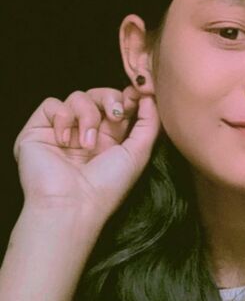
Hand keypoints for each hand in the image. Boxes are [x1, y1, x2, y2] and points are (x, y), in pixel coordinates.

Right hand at [13, 84, 161, 223]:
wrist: (71, 205)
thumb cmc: (106, 187)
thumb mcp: (138, 153)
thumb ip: (149, 122)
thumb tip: (149, 96)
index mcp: (109, 139)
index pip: (118, 104)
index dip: (127, 97)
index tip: (138, 95)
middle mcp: (85, 133)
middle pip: (99, 95)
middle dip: (110, 98)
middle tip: (115, 115)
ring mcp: (62, 131)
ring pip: (77, 96)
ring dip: (87, 115)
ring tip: (86, 145)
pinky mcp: (37, 130)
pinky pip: (51, 104)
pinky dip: (62, 118)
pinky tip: (64, 142)